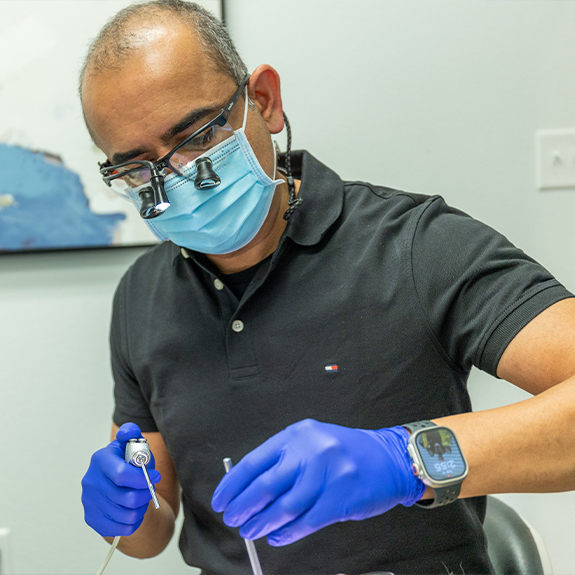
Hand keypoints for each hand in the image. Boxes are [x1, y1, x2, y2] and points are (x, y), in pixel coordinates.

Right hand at [81, 422, 160, 536]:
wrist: (116, 482)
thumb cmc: (129, 460)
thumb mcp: (131, 444)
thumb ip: (132, 434)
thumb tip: (128, 432)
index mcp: (100, 459)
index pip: (121, 474)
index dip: (143, 478)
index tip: (156, 475)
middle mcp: (91, 481)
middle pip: (126, 497)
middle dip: (146, 493)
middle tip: (151, 489)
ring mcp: (89, 501)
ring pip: (126, 515)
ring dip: (141, 508)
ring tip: (143, 498)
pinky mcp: (91, 519)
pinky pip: (122, 528)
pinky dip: (134, 521)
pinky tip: (134, 509)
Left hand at [211, 419, 424, 545]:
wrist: (388, 459)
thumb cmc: (344, 452)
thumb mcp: (311, 442)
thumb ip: (282, 459)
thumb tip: (246, 487)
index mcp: (297, 434)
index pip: (254, 461)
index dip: (233, 484)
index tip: (221, 499)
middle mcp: (311, 451)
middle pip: (265, 485)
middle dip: (244, 506)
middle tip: (233, 519)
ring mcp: (327, 475)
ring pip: (284, 507)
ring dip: (262, 523)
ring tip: (251, 531)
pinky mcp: (340, 499)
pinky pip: (306, 521)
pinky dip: (287, 533)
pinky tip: (276, 537)